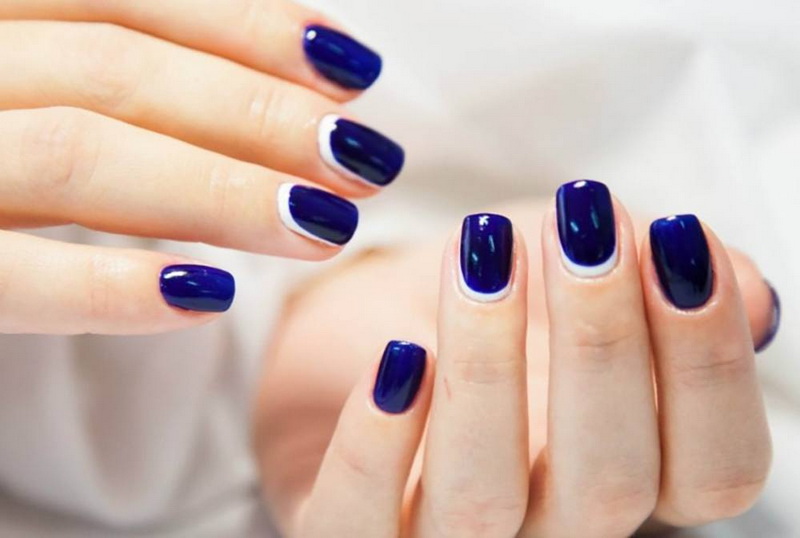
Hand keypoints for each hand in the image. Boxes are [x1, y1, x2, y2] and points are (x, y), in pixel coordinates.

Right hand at [0, 0, 402, 333]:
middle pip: (117, 69)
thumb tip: (277, 84)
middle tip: (364, 160)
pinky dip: (103, 282)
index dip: (247, 26)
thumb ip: (100, 67)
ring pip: (76, 153)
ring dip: (218, 191)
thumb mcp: (23, 77)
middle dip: (258, 114)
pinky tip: (206, 295)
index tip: (349, 69)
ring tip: (325, 224)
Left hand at [256, 184, 776, 536]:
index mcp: (628, 471)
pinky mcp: (354, 529)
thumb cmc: (490, 299)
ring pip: (486, 497)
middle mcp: (554, 524)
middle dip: (604, 343)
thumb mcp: (578, 273)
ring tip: (483, 252)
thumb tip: (752, 297)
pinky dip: (380, 441)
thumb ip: (658, 287)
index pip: (715, 467)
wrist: (366, 322)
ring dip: (490, 367)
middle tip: (581, 226)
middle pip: (612, 485)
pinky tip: (397, 354)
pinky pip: (363, 520)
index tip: (678, 235)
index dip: (708, 360)